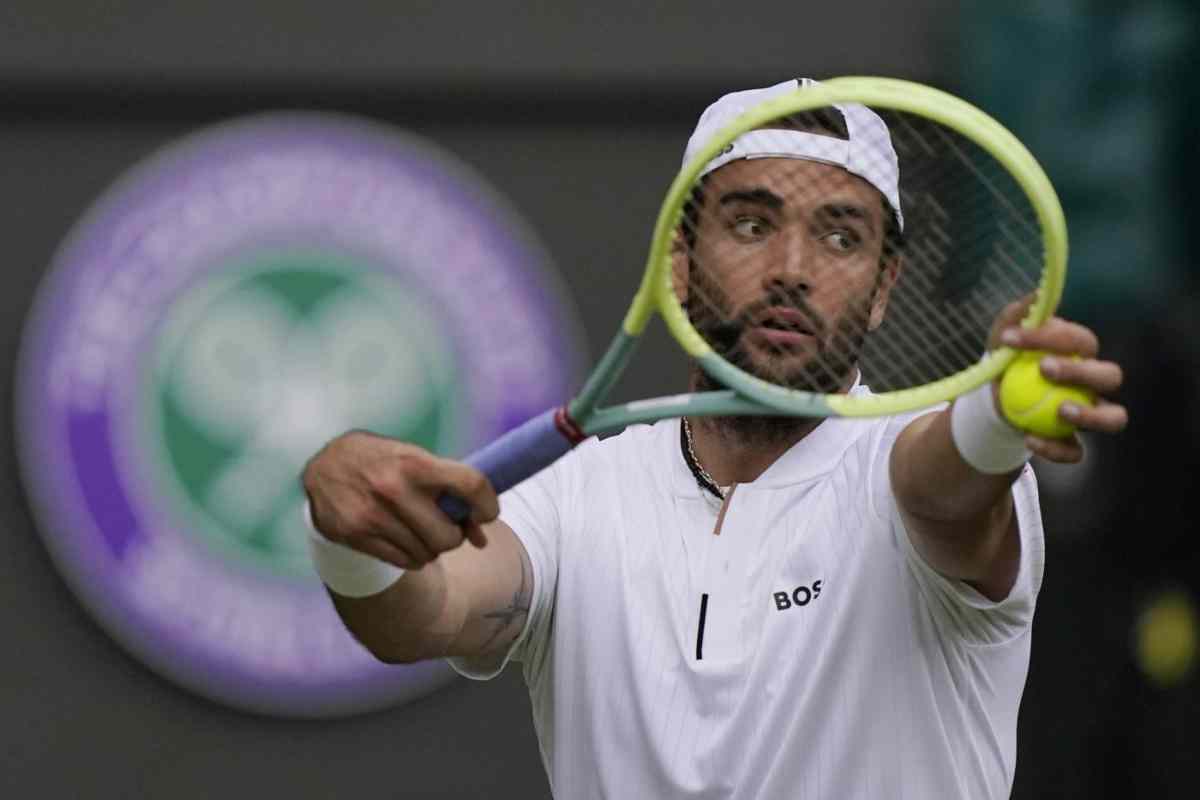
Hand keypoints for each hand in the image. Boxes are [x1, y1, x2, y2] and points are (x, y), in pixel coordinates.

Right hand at [301, 431, 497, 569]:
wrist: (325, 466)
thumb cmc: (384, 461)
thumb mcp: (417, 460)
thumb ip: (451, 490)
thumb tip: (481, 537)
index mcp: (414, 462)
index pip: (470, 484)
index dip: (488, 505)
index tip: (487, 514)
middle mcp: (394, 489)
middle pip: (449, 536)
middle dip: (455, 535)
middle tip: (447, 525)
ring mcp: (373, 516)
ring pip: (428, 553)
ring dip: (432, 546)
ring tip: (420, 529)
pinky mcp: (357, 536)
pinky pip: (405, 562)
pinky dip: (413, 556)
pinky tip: (404, 539)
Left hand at [988, 303, 1127, 462]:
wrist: (994, 399)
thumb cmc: (1007, 361)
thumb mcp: (1003, 337)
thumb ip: (1016, 316)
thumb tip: (1033, 297)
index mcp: (1083, 351)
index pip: (1079, 340)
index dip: (1047, 337)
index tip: (1009, 338)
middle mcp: (1096, 382)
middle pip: (1109, 375)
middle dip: (1082, 372)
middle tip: (1044, 368)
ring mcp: (1090, 412)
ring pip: (1114, 417)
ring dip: (1092, 415)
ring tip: (1060, 410)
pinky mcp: (1073, 440)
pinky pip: (1076, 451)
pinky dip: (1055, 448)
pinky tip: (1029, 438)